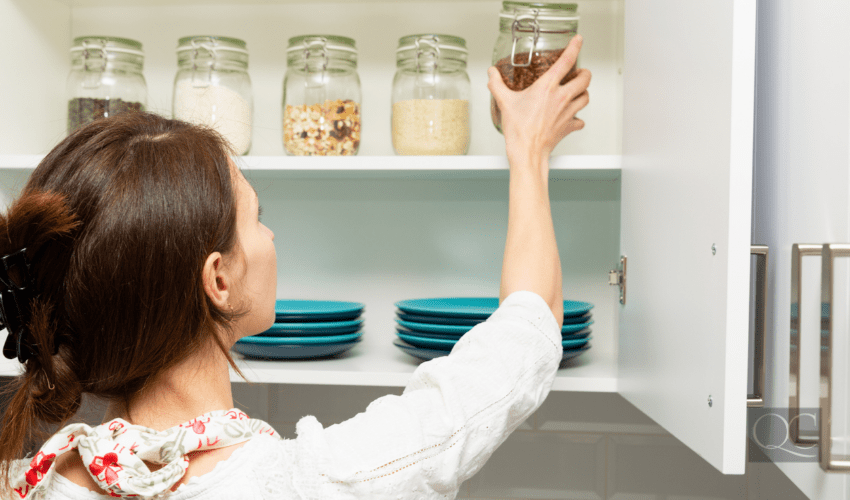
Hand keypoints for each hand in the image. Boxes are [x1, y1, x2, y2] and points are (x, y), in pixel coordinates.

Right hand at [488, 34, 590, 165]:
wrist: (527, 152)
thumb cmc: (519, 130)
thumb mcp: (505, 103)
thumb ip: (497, 85)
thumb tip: (492, 74)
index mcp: (547, 88)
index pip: (566, 61)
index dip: (575, 48)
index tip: (578, 41)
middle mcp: (561, 98)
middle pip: (585, 79)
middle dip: (584, 73)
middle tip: (579, 72)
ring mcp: (568, 113)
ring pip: (586, 97)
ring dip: (583, 93)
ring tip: (577, 92)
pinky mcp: (569, 127)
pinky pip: (580, 120)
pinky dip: (578, 118)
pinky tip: (571, 118)